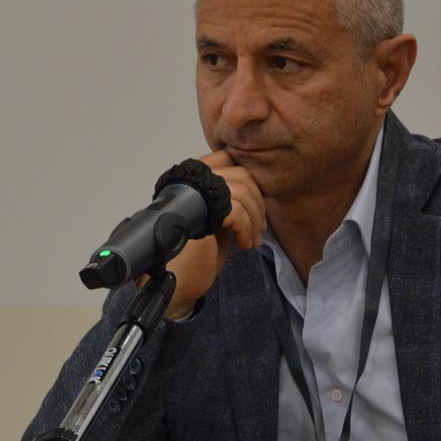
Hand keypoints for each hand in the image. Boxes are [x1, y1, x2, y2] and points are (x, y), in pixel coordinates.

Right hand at [162, 151, 265, 319]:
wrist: (180, 282)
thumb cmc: (198, 253)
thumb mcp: (217, 218)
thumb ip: (228, 197)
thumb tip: (257, 186)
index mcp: (192, 180)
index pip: (226, 157)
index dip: (247, 179)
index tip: (253, 205)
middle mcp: (190, 184)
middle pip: (240, 174)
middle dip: (258, 203)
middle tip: (259, 227)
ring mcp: (193, 199)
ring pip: (242, 193)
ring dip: (255, 220)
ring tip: (252, 239)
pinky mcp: (201, 217)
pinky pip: (237, 211)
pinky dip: (247, 229)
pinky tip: (244, 244)